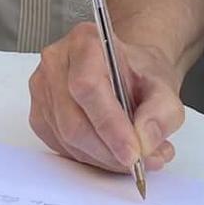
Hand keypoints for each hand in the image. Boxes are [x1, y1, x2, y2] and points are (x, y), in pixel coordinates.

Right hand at [27, 22, 183, 173]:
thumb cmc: (139, 74)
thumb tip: (144, 140)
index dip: (110, 125)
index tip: (134, 153)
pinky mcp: (39, 116)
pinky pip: (61, 148)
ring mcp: (42, 90)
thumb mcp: (164, 87)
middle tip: (140, 162)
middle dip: (109, 151)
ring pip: (68, 139)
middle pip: (74, 121)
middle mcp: (56, 62)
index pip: (88, 87)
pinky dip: (90, 158)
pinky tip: (111, 151)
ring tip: (134, 156)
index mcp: (85, 42)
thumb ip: (161, 113)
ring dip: (103, 158)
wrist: (127, 73)